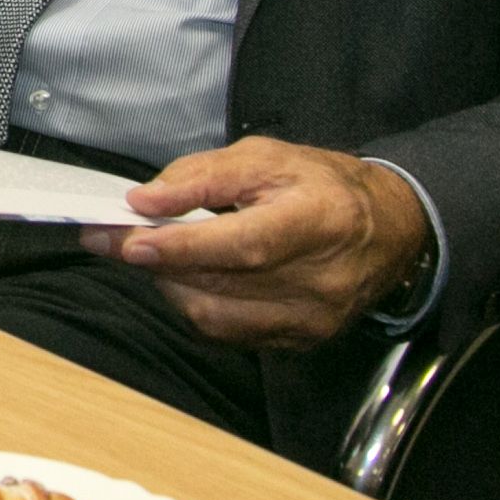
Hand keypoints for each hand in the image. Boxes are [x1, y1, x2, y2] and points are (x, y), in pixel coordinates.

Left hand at [85, 140, 430, 347]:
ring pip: (216, 316)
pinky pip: (229, 333)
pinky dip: (197, 305)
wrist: (389, 228)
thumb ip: (202, 177)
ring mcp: (311, 319)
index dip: (181, 246)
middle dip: (155, 262)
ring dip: (171, 285)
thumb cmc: (323, 186)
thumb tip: (145, 202)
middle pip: (220, 283)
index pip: (241, 244)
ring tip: (154, 254)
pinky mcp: (302, 341)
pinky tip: (188, 277)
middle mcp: (319, 281)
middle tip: (110, 238)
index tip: (126, 238)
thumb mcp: (266, 158)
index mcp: (318, 222)